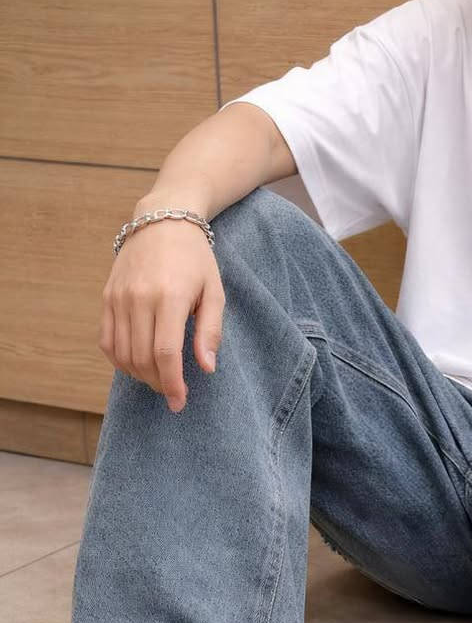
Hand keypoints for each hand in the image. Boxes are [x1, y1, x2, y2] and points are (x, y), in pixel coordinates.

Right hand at [99, 213, 224, 412]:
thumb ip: (210, 331)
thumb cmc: (195, 259)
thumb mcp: (214, 292)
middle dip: (158, 384)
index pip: (166, 354)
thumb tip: (207, 368)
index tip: (180, 402)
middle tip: (173, 392)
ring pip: (122, 354)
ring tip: (158, 379)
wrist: (162, 220)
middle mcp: (139, 298)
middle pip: (143, 358)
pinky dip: (119, 360)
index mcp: (170, 298)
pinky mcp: (107, 297)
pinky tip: (136, 364)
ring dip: (139, 375)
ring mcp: (119, 298)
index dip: (172, 384)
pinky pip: (106, 340)